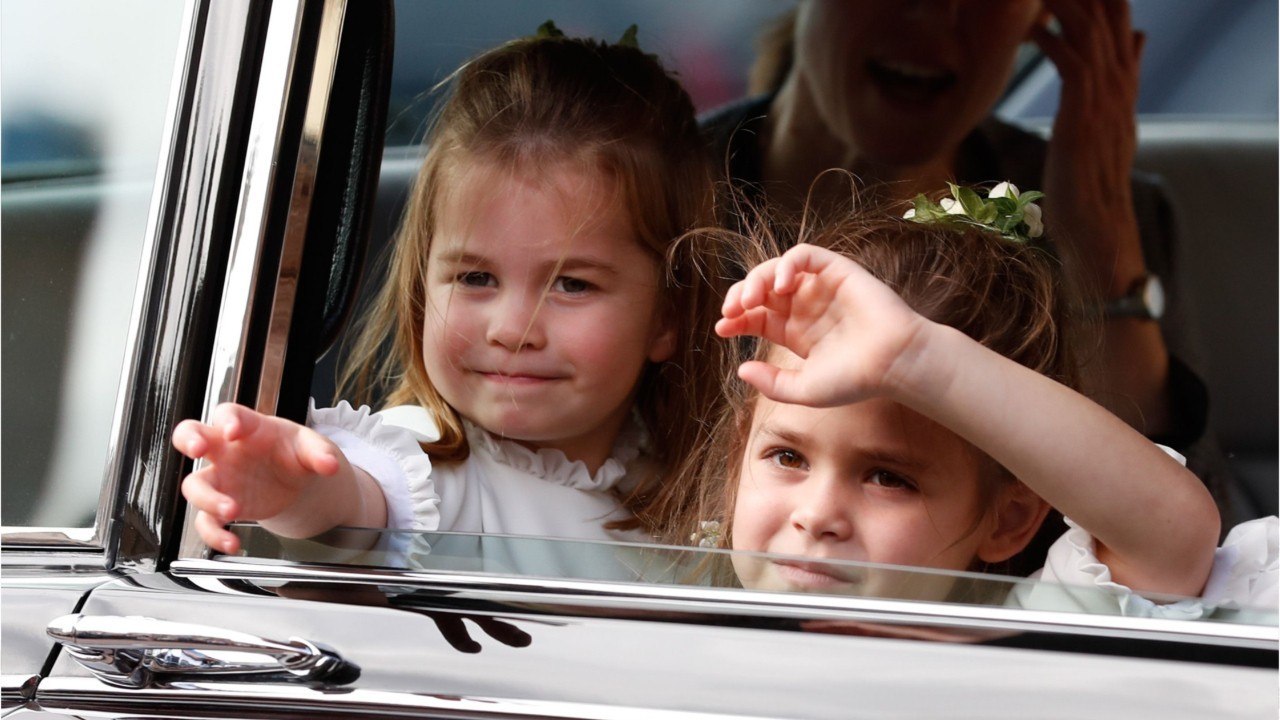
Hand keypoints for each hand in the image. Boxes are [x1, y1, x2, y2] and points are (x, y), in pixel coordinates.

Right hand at [173, 403, 340, 553]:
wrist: (297, 482)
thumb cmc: (295, 453)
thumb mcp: (312, 447)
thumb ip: (320, 453)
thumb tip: (330, 465)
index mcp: (249, 427)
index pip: (229, 412)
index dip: (227, 419)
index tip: (233, 430)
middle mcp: (227, 451)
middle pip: (190, 434)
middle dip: (188, 439)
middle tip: (197, 450)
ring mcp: (222, 478)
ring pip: (195, 485)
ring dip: (208, 499)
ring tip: (233, 510)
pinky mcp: (222, 505)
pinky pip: (206, 521)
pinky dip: (214, 534)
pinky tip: (232, 542)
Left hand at [715, 244, 927, 406]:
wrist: (894, 364)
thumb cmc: (855, 380)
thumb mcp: (804, 389)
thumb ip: (772, 383)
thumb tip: (740, 369)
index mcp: (795, 331)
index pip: (756, 317)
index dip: (735, 319)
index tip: (722, 328)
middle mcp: (805, 307)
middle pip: (761, 291)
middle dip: (740, 296)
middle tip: (732, 311)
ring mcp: (820, 287)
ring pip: (778, 269)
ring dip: (757, 279)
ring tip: (751, 300)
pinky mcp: (837, 271)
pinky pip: (805, 255)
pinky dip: (787, 264)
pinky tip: (782, 286)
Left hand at [1034, 0, 1146, 293]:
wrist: (1095, 229)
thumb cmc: (1088, 186)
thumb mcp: (1105, 131)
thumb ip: (1117, 88)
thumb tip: (1134, 49)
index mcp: (1122, 90)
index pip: (1120, 26)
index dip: (1104, 1)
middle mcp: (1120, 89)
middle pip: (1110, 20)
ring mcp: (1106, 101)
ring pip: (1092, 33)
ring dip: (1066, 4)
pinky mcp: (1084, 116)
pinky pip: (1071, 62)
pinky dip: (1052, 39)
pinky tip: (1029, 26)